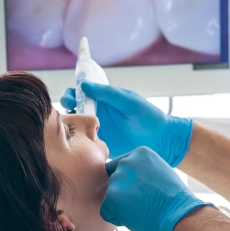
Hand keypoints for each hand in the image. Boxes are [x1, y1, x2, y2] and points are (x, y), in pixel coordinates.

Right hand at [60, 83, 192, 165]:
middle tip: (70, 109)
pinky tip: (79, 141)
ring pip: (76, 126)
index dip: (71, 93)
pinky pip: (84, 142)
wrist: (161, 140)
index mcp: (103, 99)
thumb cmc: (148, 116)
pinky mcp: (100, 145)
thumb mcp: (128, 101)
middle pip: (74, 109)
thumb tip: (84, 85)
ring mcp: (97, 130)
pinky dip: (78, 141)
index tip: (71, 96)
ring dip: (70, 124)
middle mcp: (97, 113)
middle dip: (67, 108)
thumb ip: (107, 93)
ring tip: (72, 125)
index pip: (80, 93)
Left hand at [101, 147, 210, 230]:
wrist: (180, 216)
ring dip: (122, 207)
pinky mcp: (112, 197)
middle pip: (114, 182)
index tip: (147, 192)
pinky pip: (106, 211)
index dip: (131, 185)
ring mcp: (118, 179)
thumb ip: (142, 170)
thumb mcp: (160, 173)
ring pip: (110, 197)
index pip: (121, 167)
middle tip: (145, 203)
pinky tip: (136, 218)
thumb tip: (128, 178)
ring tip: (142, 210)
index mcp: (139, 153)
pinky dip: (117, 219)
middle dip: (125, 195)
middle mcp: (126, 162)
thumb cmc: (174, 200)